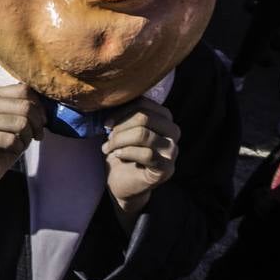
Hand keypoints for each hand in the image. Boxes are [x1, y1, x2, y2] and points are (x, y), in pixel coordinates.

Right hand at [0, 84, 44, 202]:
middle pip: (25, 106)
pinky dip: (18, 148)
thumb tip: (47, 106)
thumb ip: (26, 108)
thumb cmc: (4, 141)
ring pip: (21, 123)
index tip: (41, 121)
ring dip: (27, 138)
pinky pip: (11, 140)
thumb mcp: (17, 120)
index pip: (23, 90)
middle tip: (37, 136)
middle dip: (37, 124)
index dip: (39, 107)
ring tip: (21, 143)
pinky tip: (11, 150)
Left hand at [101, 98, 179, 213]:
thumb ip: (123, 113)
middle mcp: (173, 132)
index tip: (106, 122)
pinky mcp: (166, 169)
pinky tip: (117, 155)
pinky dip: (126, 152)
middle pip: (144, 118)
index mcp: (164, 118)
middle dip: (120, 126)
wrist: (121, 181)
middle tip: (107, 136)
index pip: (144, 104)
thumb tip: (110, 98)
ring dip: (119, 140)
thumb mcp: (122, 128)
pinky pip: (146, 154)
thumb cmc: (121, 150)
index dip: (121, 111)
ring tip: (108, 147)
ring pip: (143, 135)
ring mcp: (172, 152)